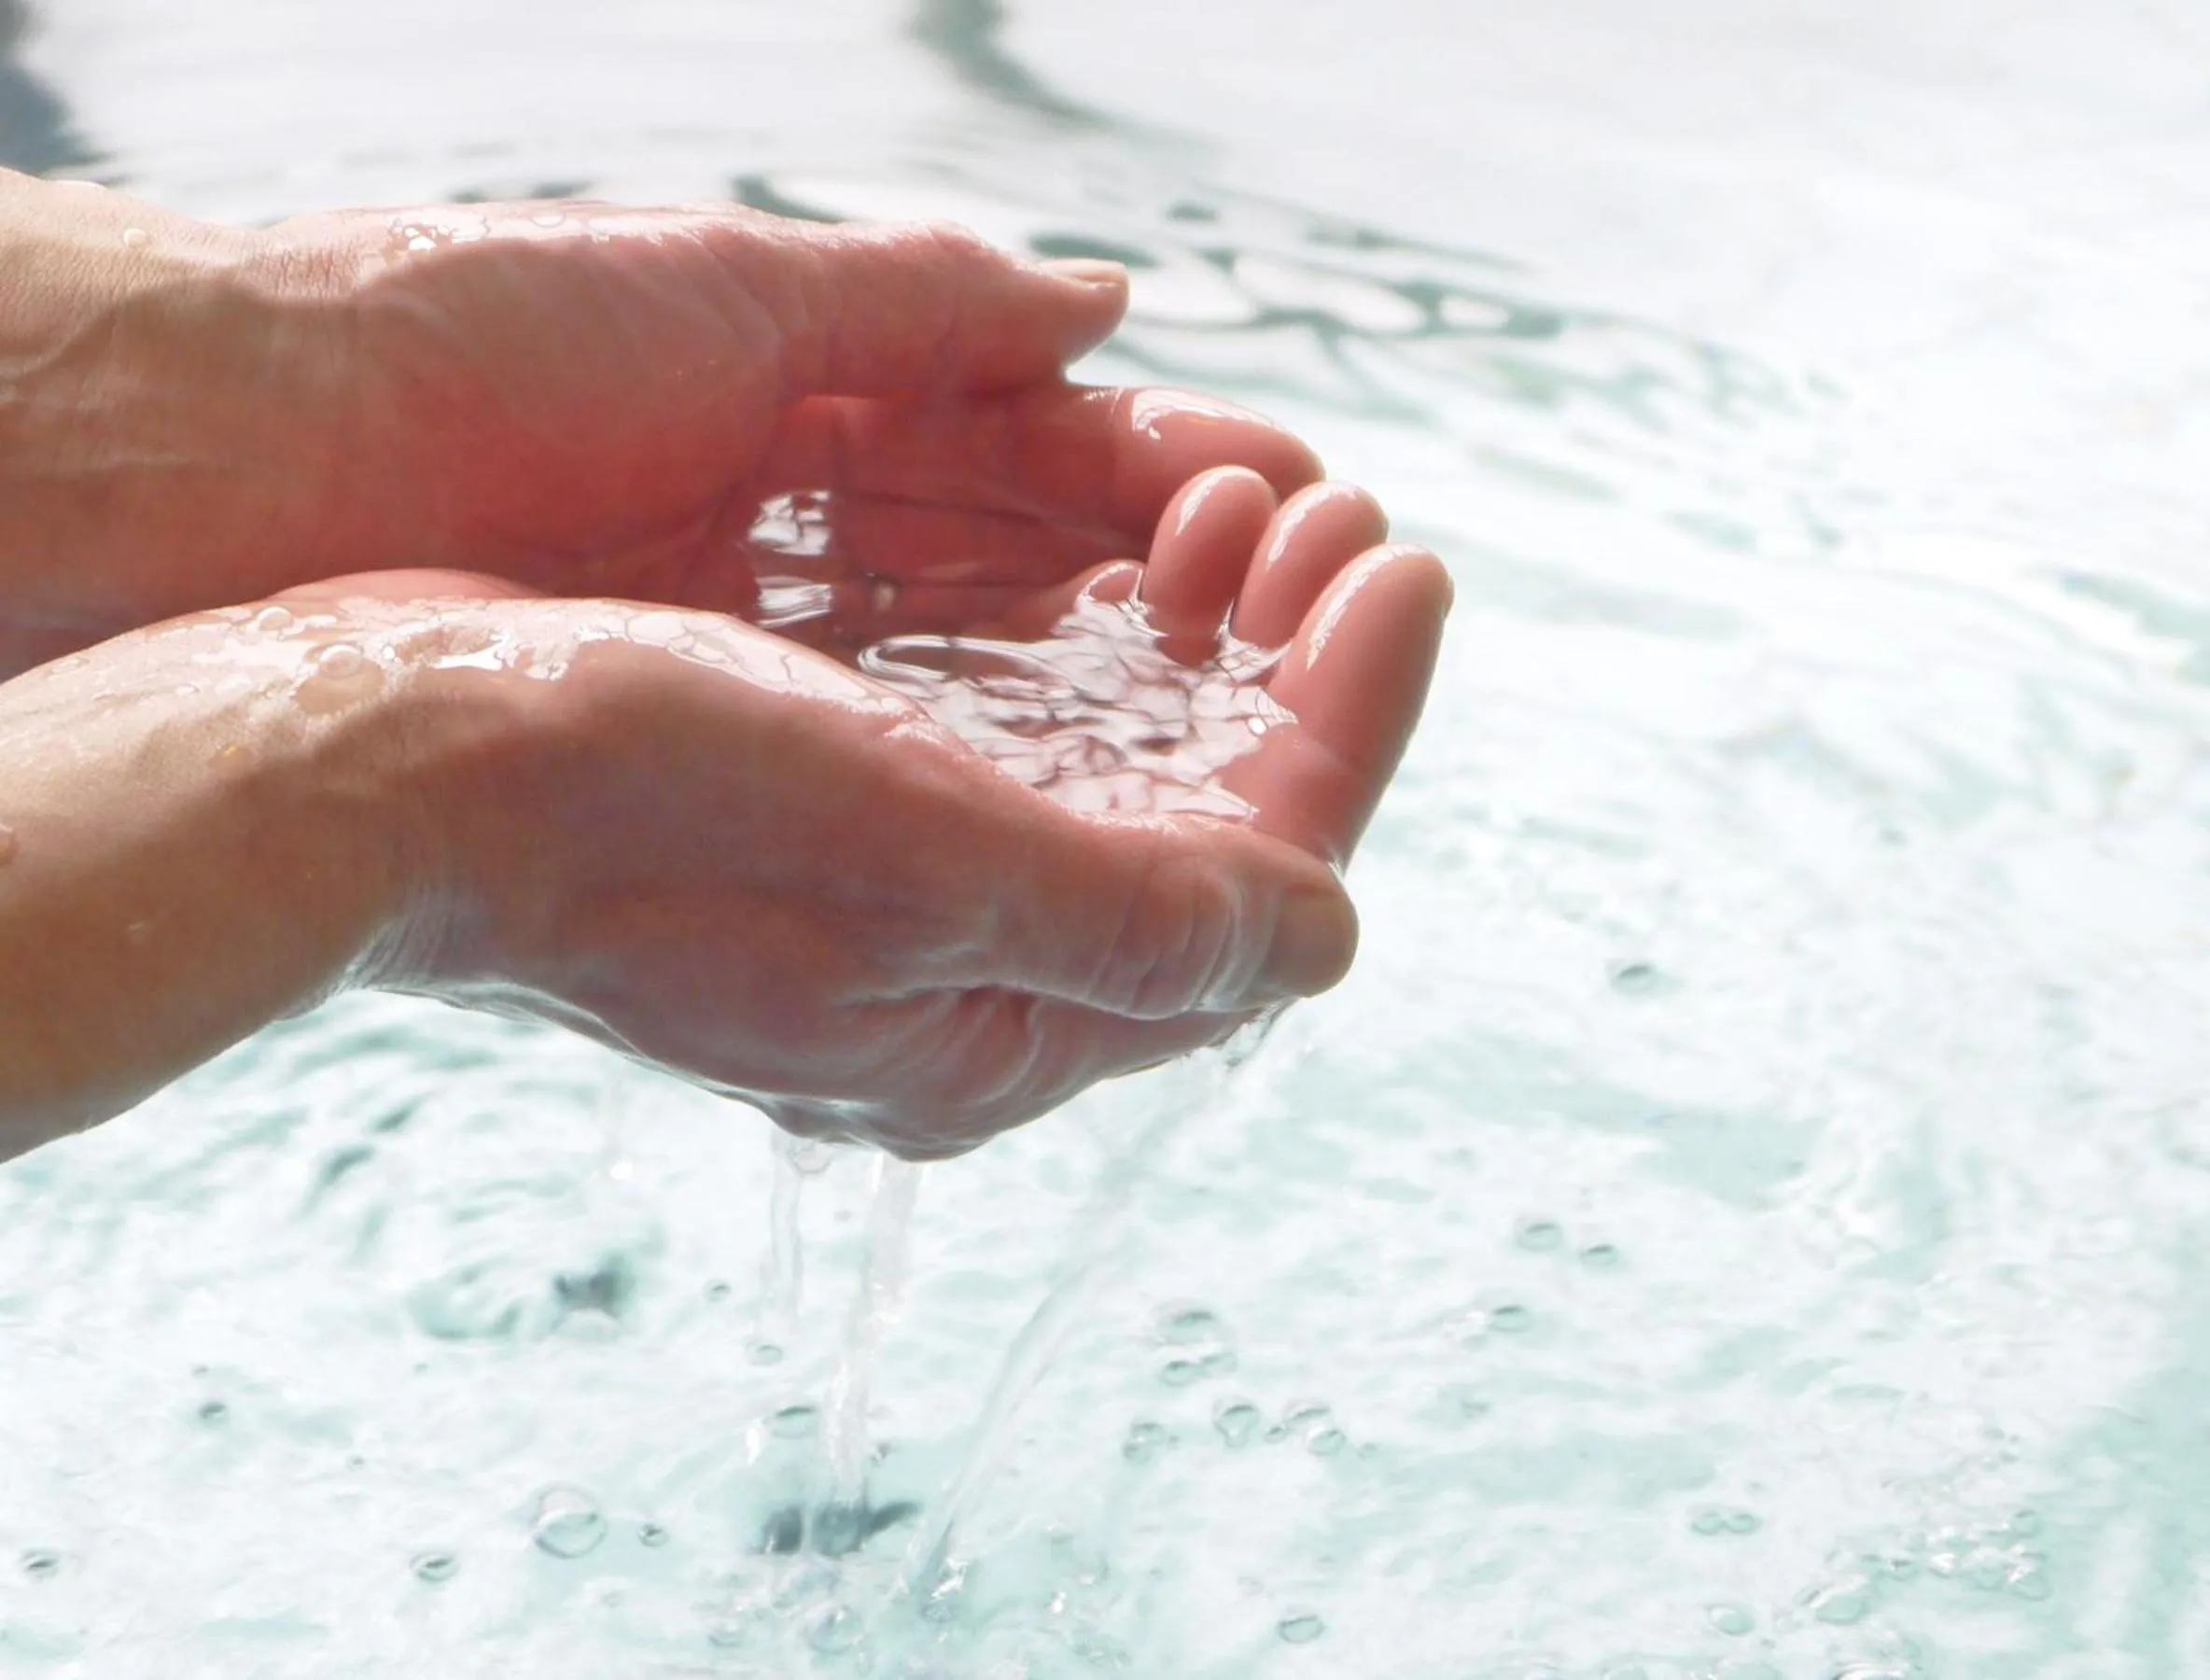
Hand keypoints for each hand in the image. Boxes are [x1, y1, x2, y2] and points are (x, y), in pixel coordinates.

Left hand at [0, 172, 1315, 670]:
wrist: (244, 486)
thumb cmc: (467, 345)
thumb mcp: (726, 295)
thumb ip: (926, 304)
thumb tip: (1111, 298)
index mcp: (810, 398)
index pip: (1041, 445)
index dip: (1173, 478)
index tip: (1294, 513)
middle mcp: (795, 528)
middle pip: (1035, 567)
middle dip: (1177, 587)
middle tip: (1311, 615)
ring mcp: (754, 639)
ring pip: (983, 666)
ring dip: (1116, 678)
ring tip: (1251, 695)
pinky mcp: (708, 734)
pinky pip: (891, 751)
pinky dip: (1001, 756)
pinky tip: (1105, 775)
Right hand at [269, 472, 1444, 1157]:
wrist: (387, 756)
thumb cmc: (634, 801)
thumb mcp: (918, 858)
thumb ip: (1144, 918)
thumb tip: (1326, 937)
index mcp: (1001, 1035)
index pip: (1253, 891)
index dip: (1350, 727)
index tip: (1404, 570)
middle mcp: (963, 997)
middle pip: (1199, 843)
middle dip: (1288, 678)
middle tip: (1334, 522)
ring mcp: (895, 921)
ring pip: (1115, 788)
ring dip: (1200, 654)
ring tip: (1235, 514)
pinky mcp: (833, 837)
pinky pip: (1023, 755)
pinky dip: (1092, 661)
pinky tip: (1113, 569)